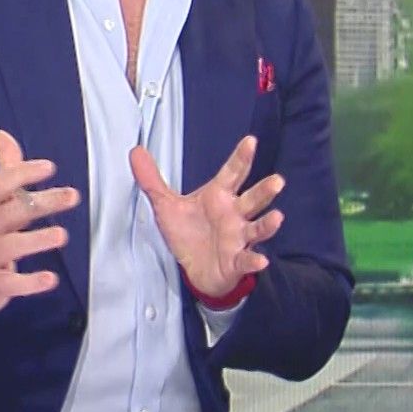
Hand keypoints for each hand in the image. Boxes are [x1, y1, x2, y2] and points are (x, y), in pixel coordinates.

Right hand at [0, 130, 81, 320]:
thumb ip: (5, 169)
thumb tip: (0, 133)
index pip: (0, 185)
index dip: (23, 174)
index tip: (49, 167)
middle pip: (12, 212)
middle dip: (42, 202)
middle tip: (73, 196)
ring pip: (11, 247)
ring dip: (37, 240)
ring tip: (61, 235)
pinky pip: (12, 284)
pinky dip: (30, 283)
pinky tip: (50, 280)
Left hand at [131, 135, 284, 298]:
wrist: (196, 270)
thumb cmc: (189, 234)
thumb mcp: (166, 206)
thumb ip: (152, 180)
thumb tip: (135, 152)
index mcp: (220, 196)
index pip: (234, 172)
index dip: (242, 157)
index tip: (250, 141)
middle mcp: (235, 214)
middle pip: (254, 199)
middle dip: (265, 190)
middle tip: (277, 181)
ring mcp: (239, 237)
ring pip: (257, 227)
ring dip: (268, 223)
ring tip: (277, 218)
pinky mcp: (237, 260)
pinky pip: (247, 259)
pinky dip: (254, 260)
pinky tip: (260, 260)